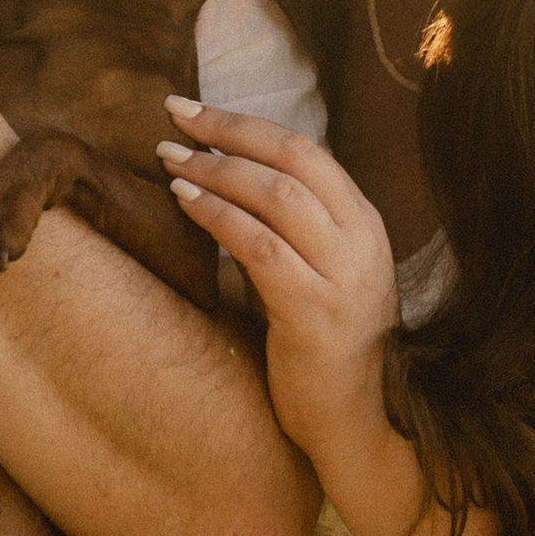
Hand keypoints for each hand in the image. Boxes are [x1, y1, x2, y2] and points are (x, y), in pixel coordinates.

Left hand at [156, 97, 399, 472]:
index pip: (308, 152)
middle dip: (228, 130)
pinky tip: (183, 202)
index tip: (196, 112)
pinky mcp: (315, 313)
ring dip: (215, 170)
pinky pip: (260, 247)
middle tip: (174, 114)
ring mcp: (344, 277)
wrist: (354, 423)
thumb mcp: (317, 276)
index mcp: (365, 226)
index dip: (247, 125)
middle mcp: (362, 242)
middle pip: (293, 158)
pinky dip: (218, 217)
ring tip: (169, 159)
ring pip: (277, 196)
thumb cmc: (322, 350)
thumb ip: (289, 230)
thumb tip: (225, 180)